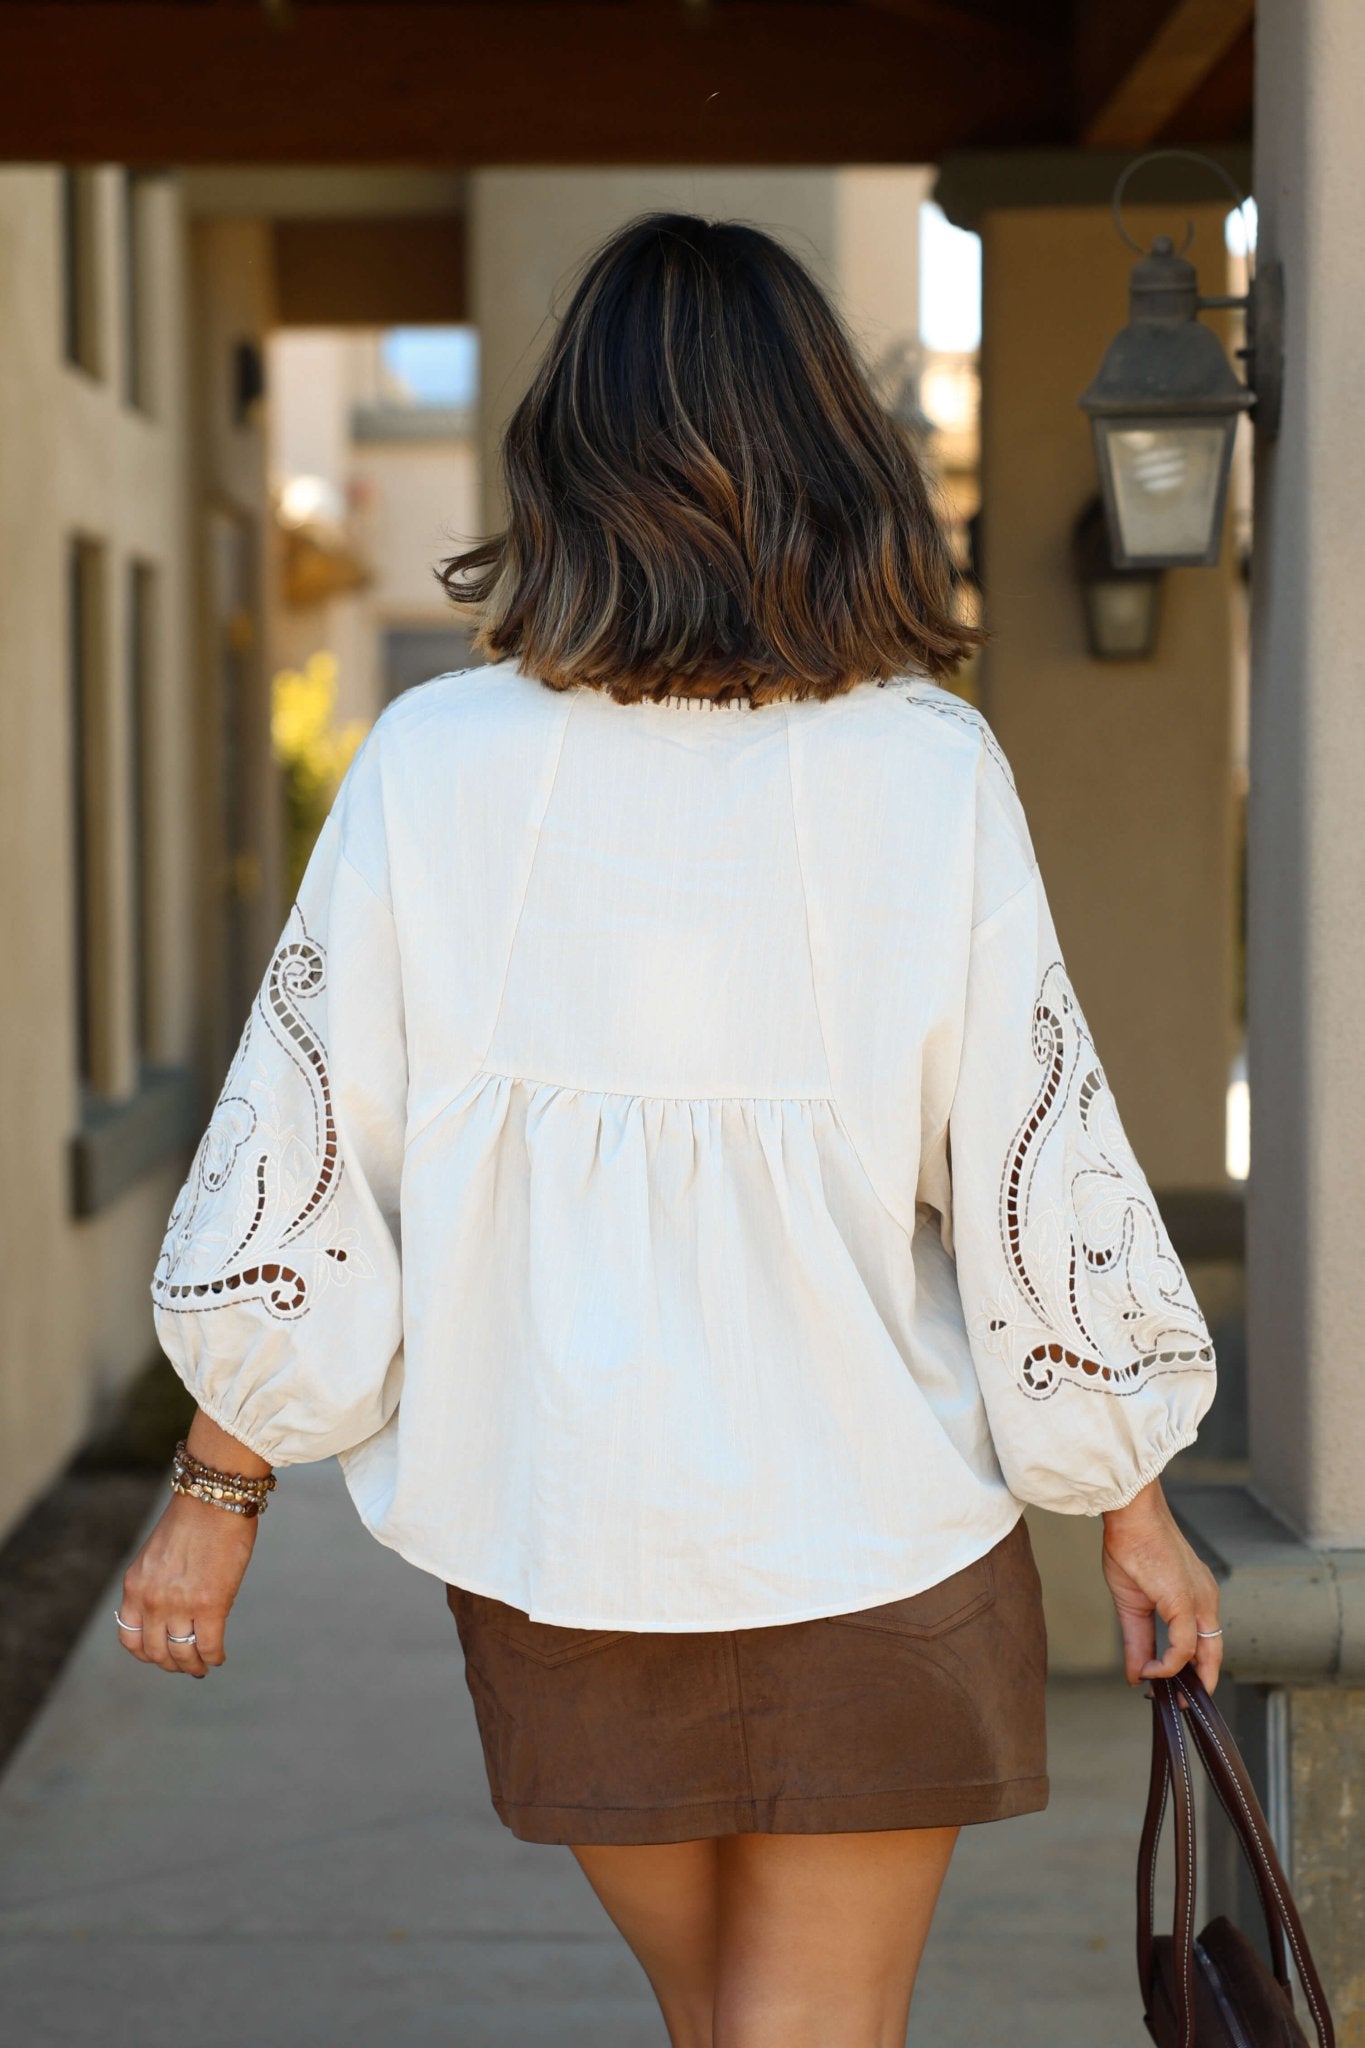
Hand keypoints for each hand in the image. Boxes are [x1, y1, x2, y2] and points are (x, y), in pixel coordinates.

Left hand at [117, 1412, 267, 1676]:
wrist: (213, 1496)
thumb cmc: (192, 1518)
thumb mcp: (157, 1555)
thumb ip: (156, 1582)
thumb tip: (169, 1609)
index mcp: (135, 1586)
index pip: (130, 1638)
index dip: (145, 1653)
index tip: (160, 1654)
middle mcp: (152, 1600)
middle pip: (157, 1652)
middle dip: (172, 1664)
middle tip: (186, 1665)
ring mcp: (181, 1605)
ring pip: (183, 1654)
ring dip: (194, 1665)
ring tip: (203, 1665)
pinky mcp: (212, 1605)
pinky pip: (209, 1646)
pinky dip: (214, 1656)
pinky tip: (219, 1656)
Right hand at [1101, 1478, 1222, 1696]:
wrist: (1130, 1516)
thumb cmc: (1131, 1546)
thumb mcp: (1132, 1603)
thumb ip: (1137, 1641)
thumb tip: (1135, 1674)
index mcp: (1198, 1596)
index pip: (1203, 1643)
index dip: (1190, 1669)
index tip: (1170, 1686)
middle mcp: (1207, 1600)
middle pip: (1212, 1654)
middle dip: (1197, 1684)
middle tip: (1178, 1704)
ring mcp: (1200, 1602)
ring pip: (1205, 1655)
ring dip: (1185, 1680)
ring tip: (1161, 1692)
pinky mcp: (1186, 1603)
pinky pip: (1184, 1647)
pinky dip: (1168, 1665)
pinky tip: (1149, 1670)